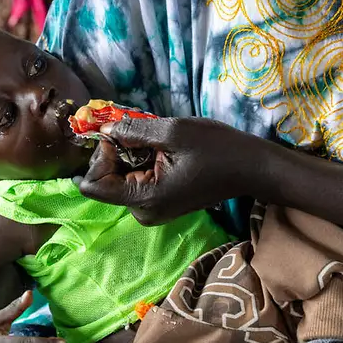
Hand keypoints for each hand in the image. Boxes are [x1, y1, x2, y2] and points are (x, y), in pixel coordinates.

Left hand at [79, 117, 271, 224]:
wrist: (251, 167)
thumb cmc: (217, 149)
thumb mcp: (173, 132)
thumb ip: (133, 131)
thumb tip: (104, 130)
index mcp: (144, 199)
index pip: (91, 186)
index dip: (99, 157)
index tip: (122, 138)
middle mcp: (143, 211)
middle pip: (104, 180)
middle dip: (115, 153)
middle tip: (143, 137)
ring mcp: (151, 209)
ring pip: (119, 177)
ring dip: (130, 155)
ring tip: (159, 144)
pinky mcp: (159, 202)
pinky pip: (135, 179)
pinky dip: (140, 161)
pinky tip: (163, 152)